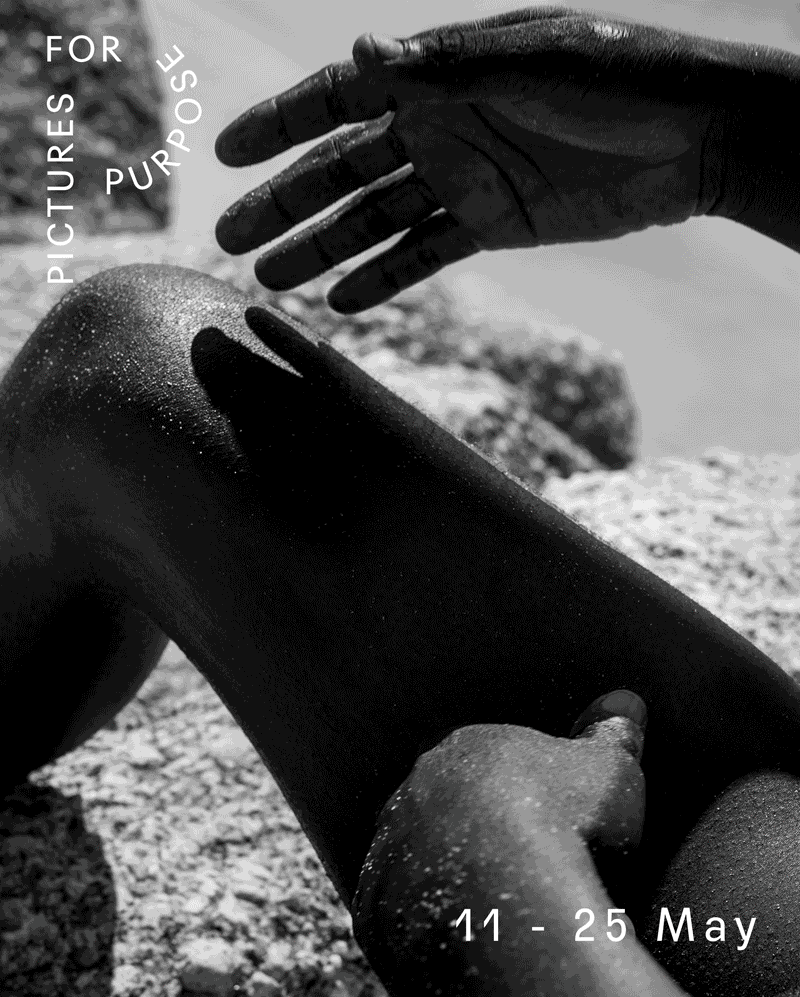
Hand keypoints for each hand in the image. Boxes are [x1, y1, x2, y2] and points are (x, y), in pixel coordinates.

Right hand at [214, 6, 763, 312]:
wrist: (691, 139)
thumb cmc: (614, 81)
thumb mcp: (525, 65)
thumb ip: (442, 70)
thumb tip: (357, 53)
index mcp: (436, 76)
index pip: (340, 99)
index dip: (281, 125)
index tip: (227, 155)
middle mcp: (438, 125)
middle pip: (343, 169)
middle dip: (286, 202)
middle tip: (229, 239)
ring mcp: (461, 177)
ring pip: (374, 218)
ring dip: (321, 249)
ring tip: (269, 281)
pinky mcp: (491, 224)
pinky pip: (423, 254)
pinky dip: (384, 278)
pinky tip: (341, 303)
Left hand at [351, 703, 688, 995]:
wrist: (508, 895)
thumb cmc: (563, 822)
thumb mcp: (610, 769)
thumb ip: (612, 736)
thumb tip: (624, 707)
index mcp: (466, 750)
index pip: (490, 765)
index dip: (524, 794)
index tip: (551, 821)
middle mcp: (416, 791)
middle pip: (448, 806)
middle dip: (480, 828)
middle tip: (525, 862)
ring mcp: (392, 848)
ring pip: (420, 855)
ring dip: (450, 871)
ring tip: (498, 902)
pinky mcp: (380, 907)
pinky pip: (402, 910)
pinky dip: (431, 918)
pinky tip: (466, 931)